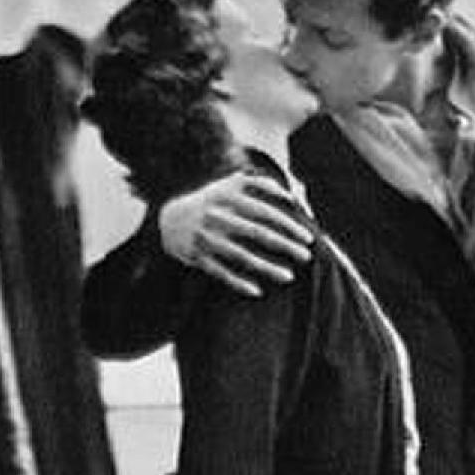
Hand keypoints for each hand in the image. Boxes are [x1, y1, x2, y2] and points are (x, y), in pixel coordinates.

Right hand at [157, 173, 313, 296]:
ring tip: (289, 277)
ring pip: (241, 256)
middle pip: (257, 233)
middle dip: (285, 245)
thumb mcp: (228, 185)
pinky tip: (257, 291)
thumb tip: (291, 192)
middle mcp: (216, 216)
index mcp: (226, 196)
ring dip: (267, 268)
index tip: (308, 237)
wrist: (167, 219)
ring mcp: (206, 237)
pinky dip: (238, 283)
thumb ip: (258, 183)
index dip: (288, 224)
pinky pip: (221, 273)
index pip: (264, 210)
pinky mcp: (197, 257)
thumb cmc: (210, 201)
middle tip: (307, 256)